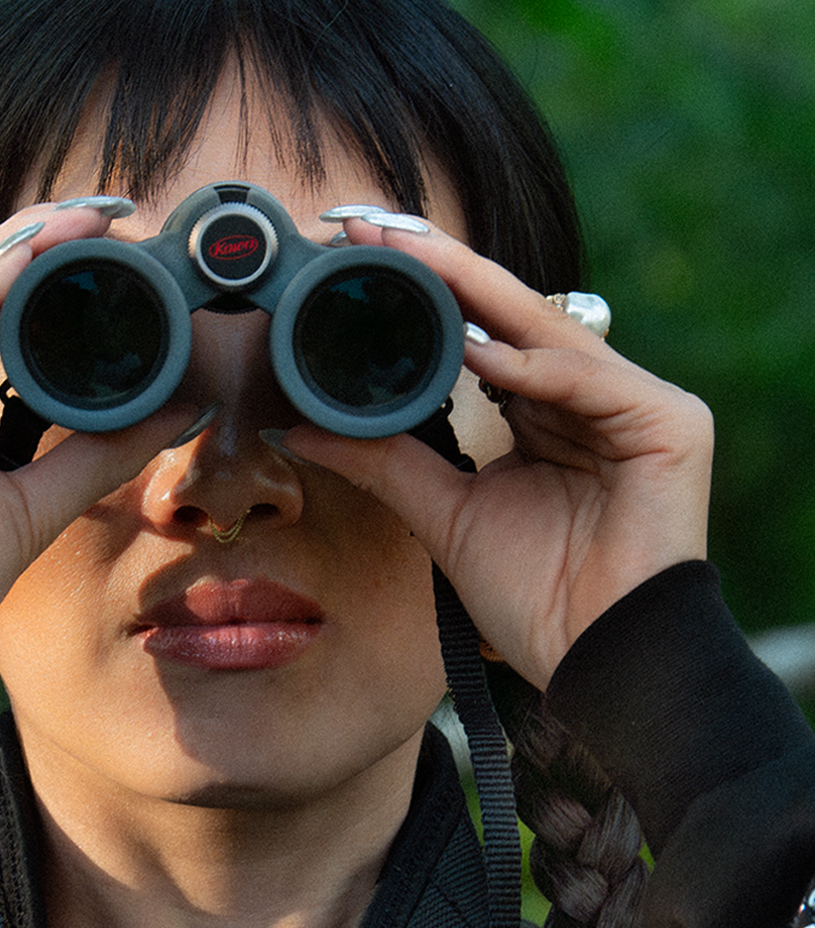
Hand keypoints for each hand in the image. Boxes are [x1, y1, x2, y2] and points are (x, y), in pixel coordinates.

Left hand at [282, 216, 712, 688]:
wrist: (594, 660)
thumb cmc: (534, 596)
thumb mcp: (444, 513)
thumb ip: (383, 460)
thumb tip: (299, 425)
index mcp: (546, 409)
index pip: (480, 330)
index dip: (424, 287)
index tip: (355, 250)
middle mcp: (593, 395)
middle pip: (508, 316)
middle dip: (438, 265)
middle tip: (370, 225)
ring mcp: (636, 404)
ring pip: (543, 331)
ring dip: (471, 294)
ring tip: (406, 259)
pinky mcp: (670, 423)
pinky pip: (586, 379)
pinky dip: (528, 364)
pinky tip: (476, 351)